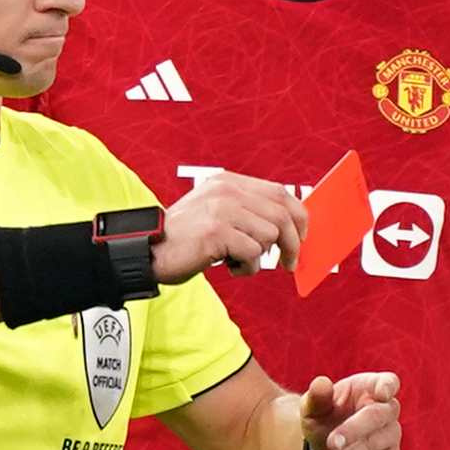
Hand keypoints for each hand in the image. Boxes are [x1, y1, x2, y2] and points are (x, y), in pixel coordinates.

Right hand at [157, 172, 306, 282]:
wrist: (148, 251)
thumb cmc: (185, 240)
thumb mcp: (217, 214)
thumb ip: (247, 212)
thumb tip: (287, 228)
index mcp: (228, 182)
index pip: (280, 192)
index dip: (298, 217)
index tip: (301, 237)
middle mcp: (227, 190)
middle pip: (282, 215)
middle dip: (293, 243)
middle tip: (289, 263)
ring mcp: (221, 209)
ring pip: (269, 236)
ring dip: (260, 258)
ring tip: (238, 262)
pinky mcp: (216, 231)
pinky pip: (252, 253)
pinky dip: (246, 267)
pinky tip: (229, 267)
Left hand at [300, 373, 399, 449]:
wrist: (327, 446)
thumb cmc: (325, 416)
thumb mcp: (314, 406)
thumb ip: (317, 396)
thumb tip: (321, 383)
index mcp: (371, 387)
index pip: (388, 382)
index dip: (387, 386)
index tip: (382, 393)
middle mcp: (388, 410)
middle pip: (377, 416)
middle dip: (353, 431)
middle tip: (331, 444)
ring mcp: (392, 435)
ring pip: (374, 445)